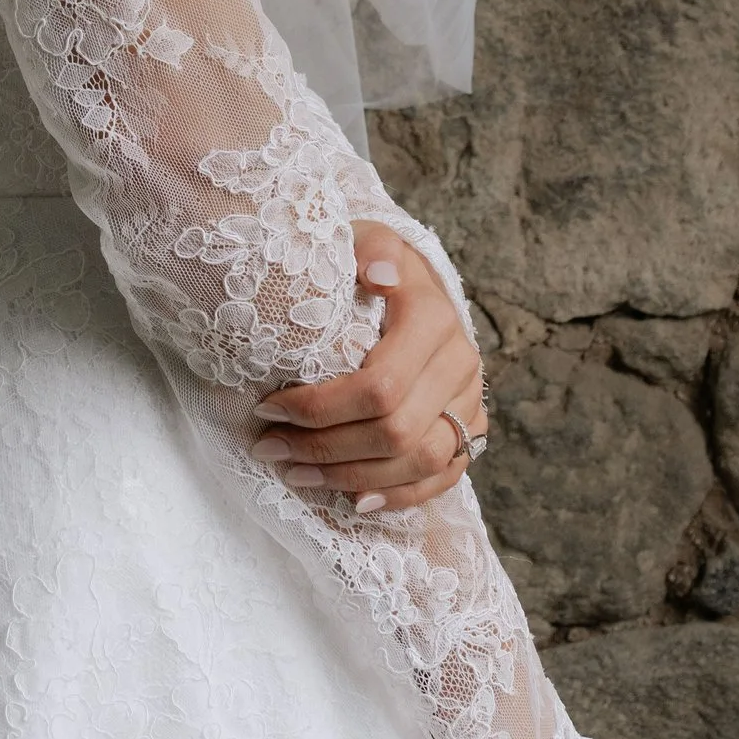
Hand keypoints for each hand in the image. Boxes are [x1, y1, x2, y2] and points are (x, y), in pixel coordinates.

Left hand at [250, 233, 485, 513]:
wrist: (411, 282)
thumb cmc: (368, 265)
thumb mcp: (363, 239)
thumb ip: (369, 247)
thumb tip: (378, 274)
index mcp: (433, 317)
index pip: (379, 386)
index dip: (319, 408)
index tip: (267, 408)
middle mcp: (460, 363)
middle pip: (396, 430)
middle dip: (325, 448)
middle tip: (270, 448)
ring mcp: (470, 401)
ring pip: (421, 461)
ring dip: (352, 477)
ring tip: (295, 474)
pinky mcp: (472, 430)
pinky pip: (442, 478)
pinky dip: (398, 496)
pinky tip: (353, 500)